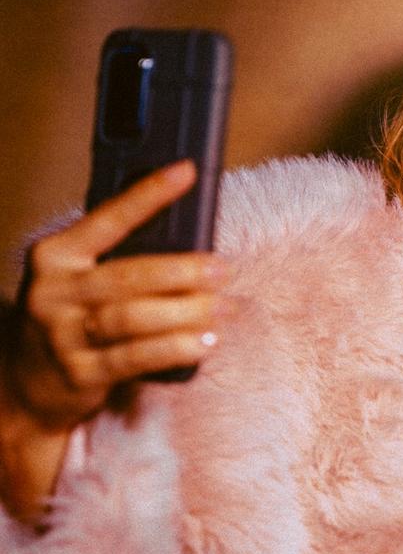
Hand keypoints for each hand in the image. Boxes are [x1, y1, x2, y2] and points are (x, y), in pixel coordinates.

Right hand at [6, 160, 231, 429]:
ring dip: (187, 313)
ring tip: (225, 309)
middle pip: (128, 276)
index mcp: (56, 255)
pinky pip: (136, 357)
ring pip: (134, 318)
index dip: (149, 194)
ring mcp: (63, 335)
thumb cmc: (72, 316)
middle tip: (224, 270)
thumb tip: (190, 242)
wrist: (26, 382)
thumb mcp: (80, 279)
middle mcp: (53, 292)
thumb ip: (119, 258)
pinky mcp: (80, 373)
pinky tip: (205, 342)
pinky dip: (176, 348)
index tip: (187, 171)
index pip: (108, 217)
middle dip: (184, 271)